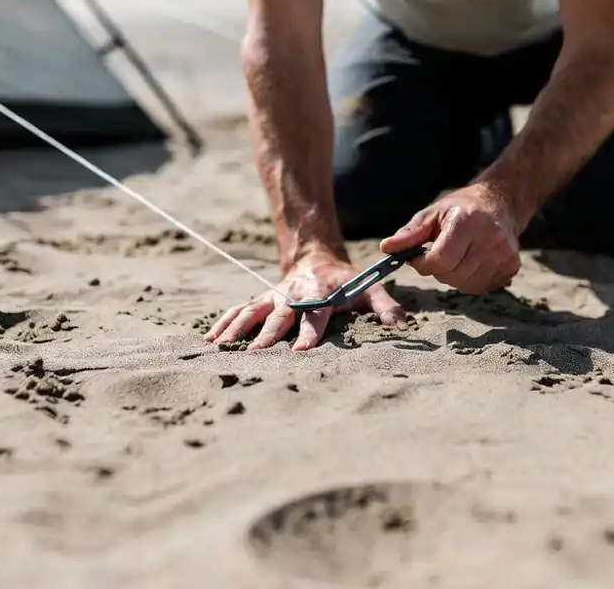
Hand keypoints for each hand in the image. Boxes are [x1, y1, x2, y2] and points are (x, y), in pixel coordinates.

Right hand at [204, 249, 407, 350]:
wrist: (317, 257)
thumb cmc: (346, 282)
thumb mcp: (370, 289)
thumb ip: (386, 307)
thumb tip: (403, 326)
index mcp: (320, 293)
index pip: (315, 314)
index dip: (309, 332)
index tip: (300, 351)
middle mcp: (292, 294)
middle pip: (279, 316)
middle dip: (267, 336)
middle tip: (257, 356)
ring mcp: (272, 297)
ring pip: (251, 311)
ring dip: (237, 329)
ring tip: (222, 348)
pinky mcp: (260, 300)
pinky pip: (238, 310)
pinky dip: (223, 322)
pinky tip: (210, 340)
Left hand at [380, 183, 521, 294]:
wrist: (499, 203)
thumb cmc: (459, 209)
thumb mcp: (432, 214)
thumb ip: (410, 233)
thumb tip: (386, 248)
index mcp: (467, 222)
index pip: (440, 260)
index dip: (423, 264)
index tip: (419, 257)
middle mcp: (491, 238)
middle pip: (453, 275)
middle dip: (438, 270)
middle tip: (439, 255)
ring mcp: (505, 253)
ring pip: (466, 285)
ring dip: (454, 277)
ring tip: (457, 257)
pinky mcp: (512, 266)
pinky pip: (481, 287)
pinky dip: (470, 280)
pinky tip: (471, 262)